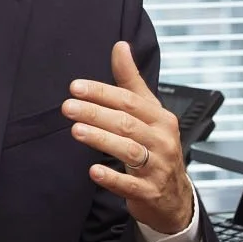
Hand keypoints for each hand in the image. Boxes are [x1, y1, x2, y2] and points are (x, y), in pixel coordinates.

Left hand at [62, 41, 193, 234]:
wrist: (174, 195)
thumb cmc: (157, 147)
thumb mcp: (149, 112)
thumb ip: (131, 81)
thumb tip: (120, 46)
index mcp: (161, 118)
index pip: (130, 101)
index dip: (102, 92)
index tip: (76, 87)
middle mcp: (162, 140)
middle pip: (126, 123)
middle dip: (95, 113)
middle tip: (67, 107)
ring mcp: (157, 167)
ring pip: (128, 150)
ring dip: (101, 139)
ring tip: (76, 131)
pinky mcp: (149, 192)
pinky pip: (129, 184)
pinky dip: (111, 178)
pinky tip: (93, 171)